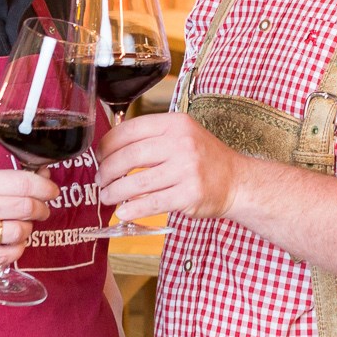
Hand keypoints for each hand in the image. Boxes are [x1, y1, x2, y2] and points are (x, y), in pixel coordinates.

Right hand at [0, 166, 56, 270]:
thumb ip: (9, 180)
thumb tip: (45, 178)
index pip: (23, 183)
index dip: (45, 188)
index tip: (52, 191)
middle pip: (26, 208)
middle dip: (41, 209)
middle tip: (41, 210)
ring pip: (20, 232)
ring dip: (28, 229)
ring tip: (20, 225)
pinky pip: (9, 255)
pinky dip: (17, 249)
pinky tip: (10, 242)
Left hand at [93, 113, 243, 223]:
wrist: (237, 181)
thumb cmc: (204, 159)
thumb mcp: (182, 135)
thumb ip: (152, 138)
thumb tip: (110, 149)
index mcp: (175, 124)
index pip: (130, 130)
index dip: (107, 144)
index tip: (98, 156)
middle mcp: (181, 143)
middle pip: (129, 156)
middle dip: (107, 171)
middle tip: (100, 180)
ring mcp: (187, 169)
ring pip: (137, 183)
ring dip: (115, 192)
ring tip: (106, 196)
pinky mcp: (189, 194)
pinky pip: (152, 203)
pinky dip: (132, 209)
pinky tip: (123, 212)